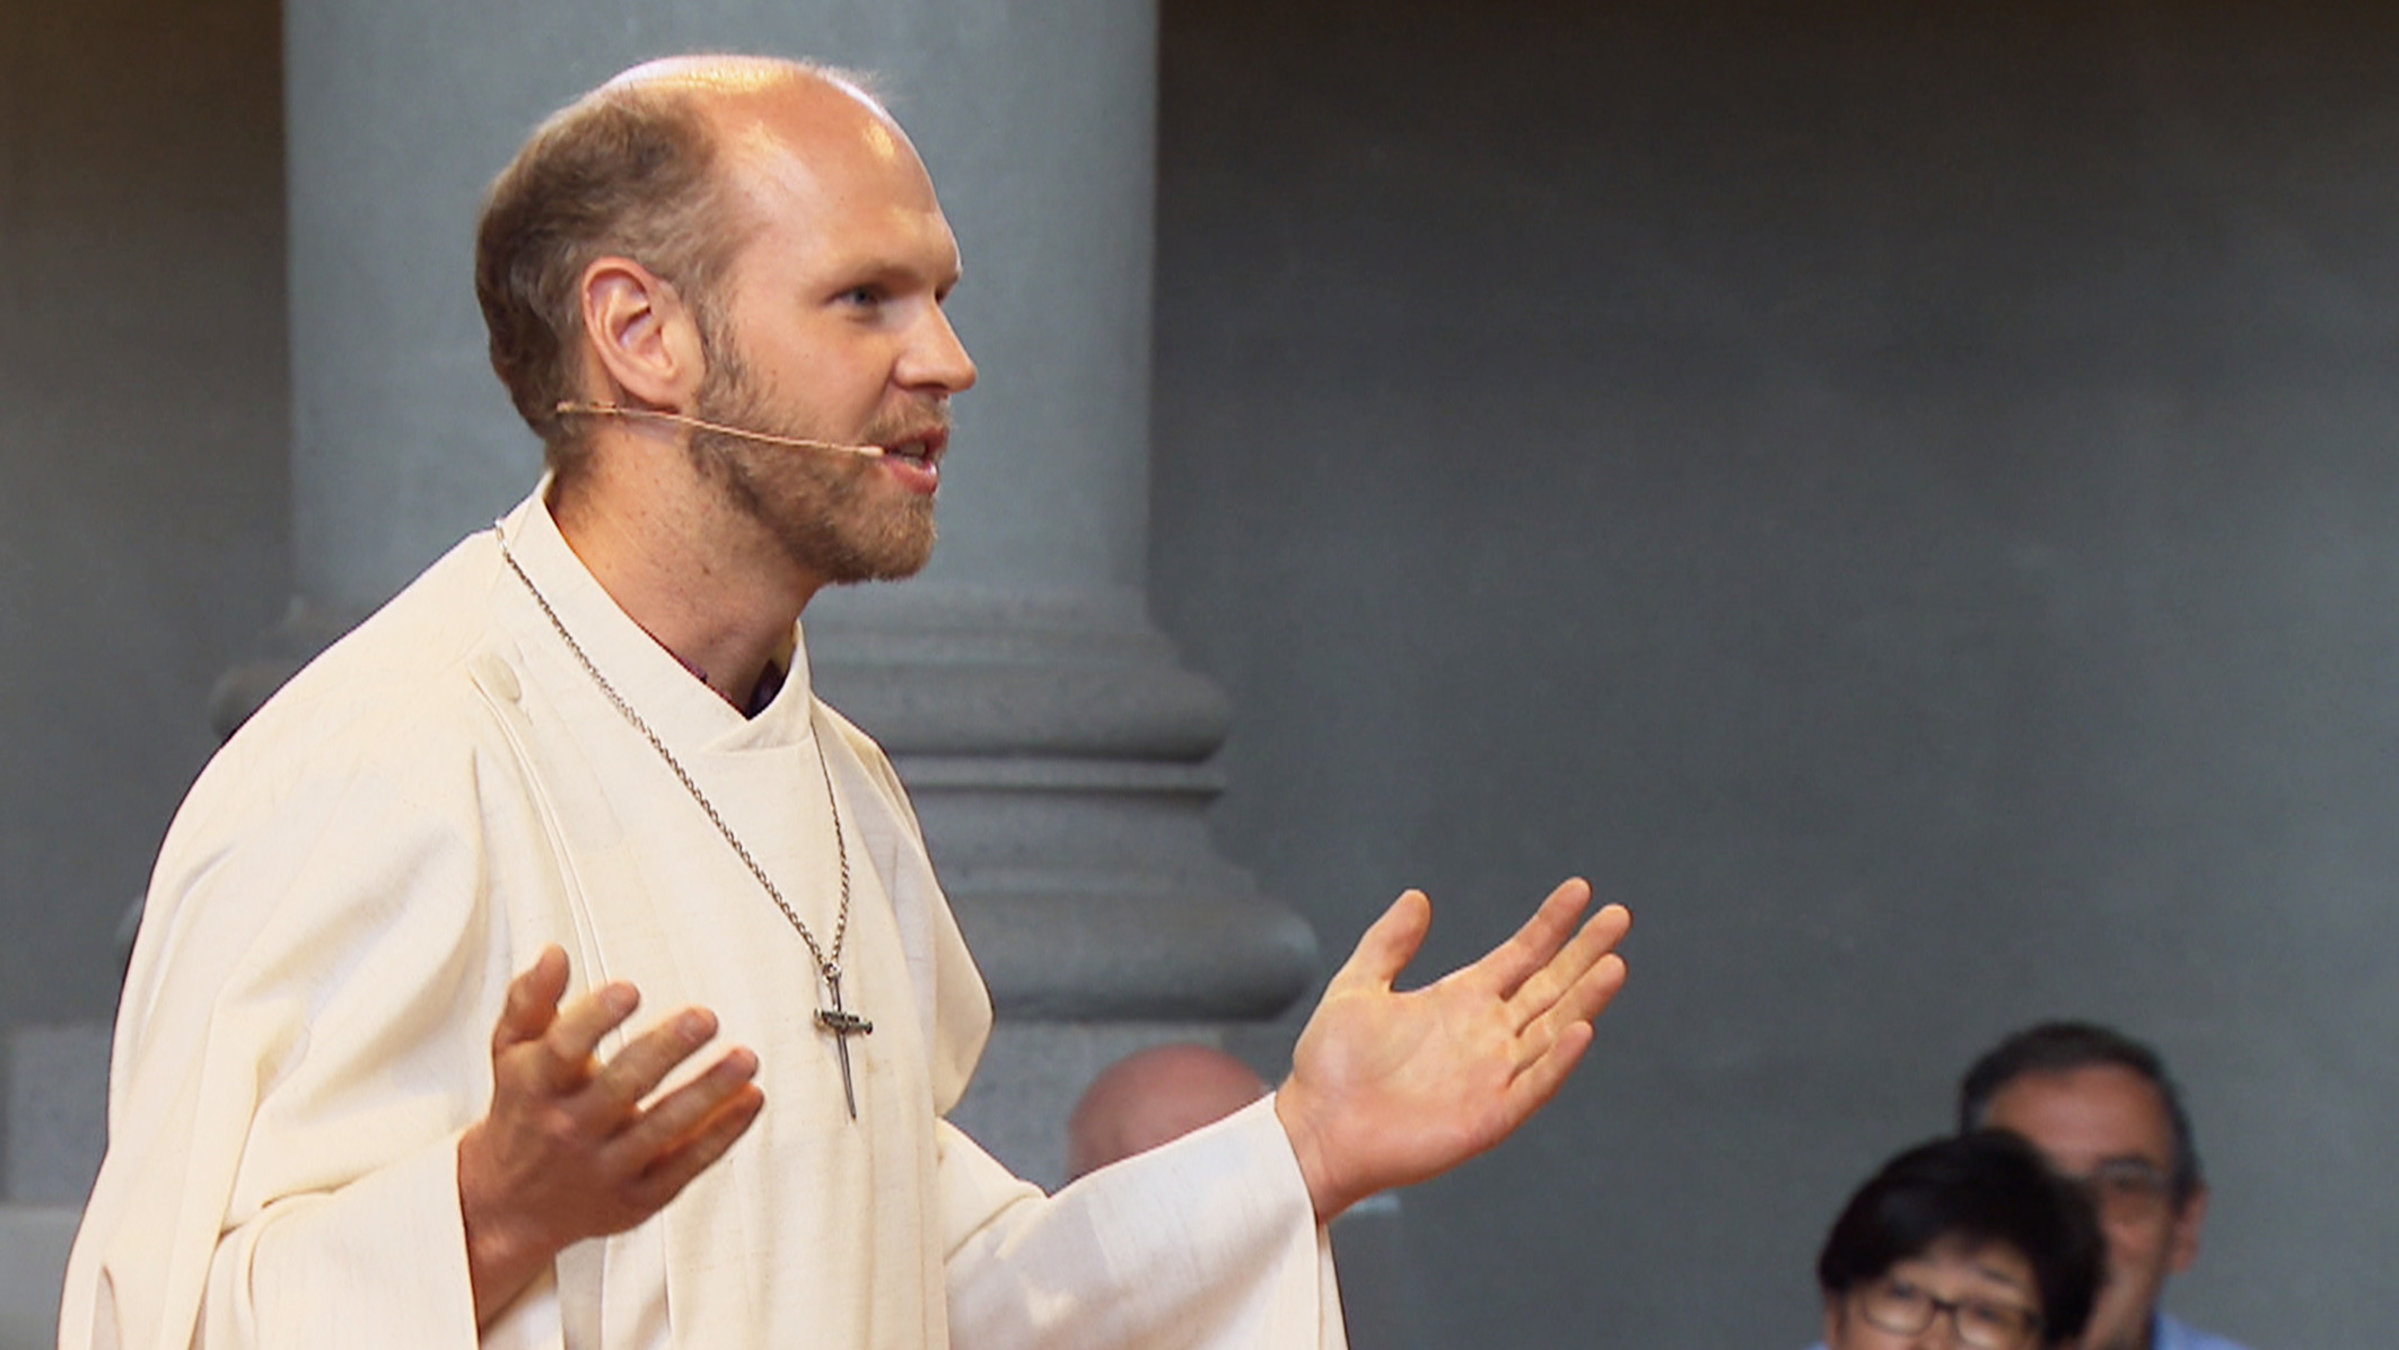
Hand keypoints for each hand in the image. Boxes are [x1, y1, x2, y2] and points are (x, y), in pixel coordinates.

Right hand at [456, 946, 763, 1324]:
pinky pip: (685, 1165)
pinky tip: (750, 1098)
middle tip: (705, 1017)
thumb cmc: (522, 1111)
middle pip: (619, 1087)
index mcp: (535, 1086)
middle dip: (665, 1050)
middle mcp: (568, 1128)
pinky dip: (722, 1133)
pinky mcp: (637, 1198)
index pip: (562, 1049)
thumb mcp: (512, 1054)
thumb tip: (554, 953)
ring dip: (708, 1092)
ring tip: (746, 1058)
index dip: (594, 1017)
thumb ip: (531, 1000)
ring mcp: (604, 1167)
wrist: (509, 1207)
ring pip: (662, 1129)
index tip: (629, 989)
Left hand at [1273, 879, 1629, 1221]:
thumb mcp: (1358, 988)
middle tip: (1619, 915)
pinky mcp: (1489, 1116)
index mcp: (1461, 1000)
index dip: (1551, 924)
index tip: (1580, 890)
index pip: (1521, 955)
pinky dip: (1558, 1060)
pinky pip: (1533, 1085)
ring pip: (1552, 1030)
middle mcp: (1487, 1035)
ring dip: (1584, 999)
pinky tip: (1581, 1029)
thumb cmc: (1331, 1066)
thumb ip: (1388, 943)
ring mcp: (1493, 1076)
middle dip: (1584, 952)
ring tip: (1614, 964)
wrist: (1316, 1131)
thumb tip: (1418, 896)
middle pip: (1550, 986)